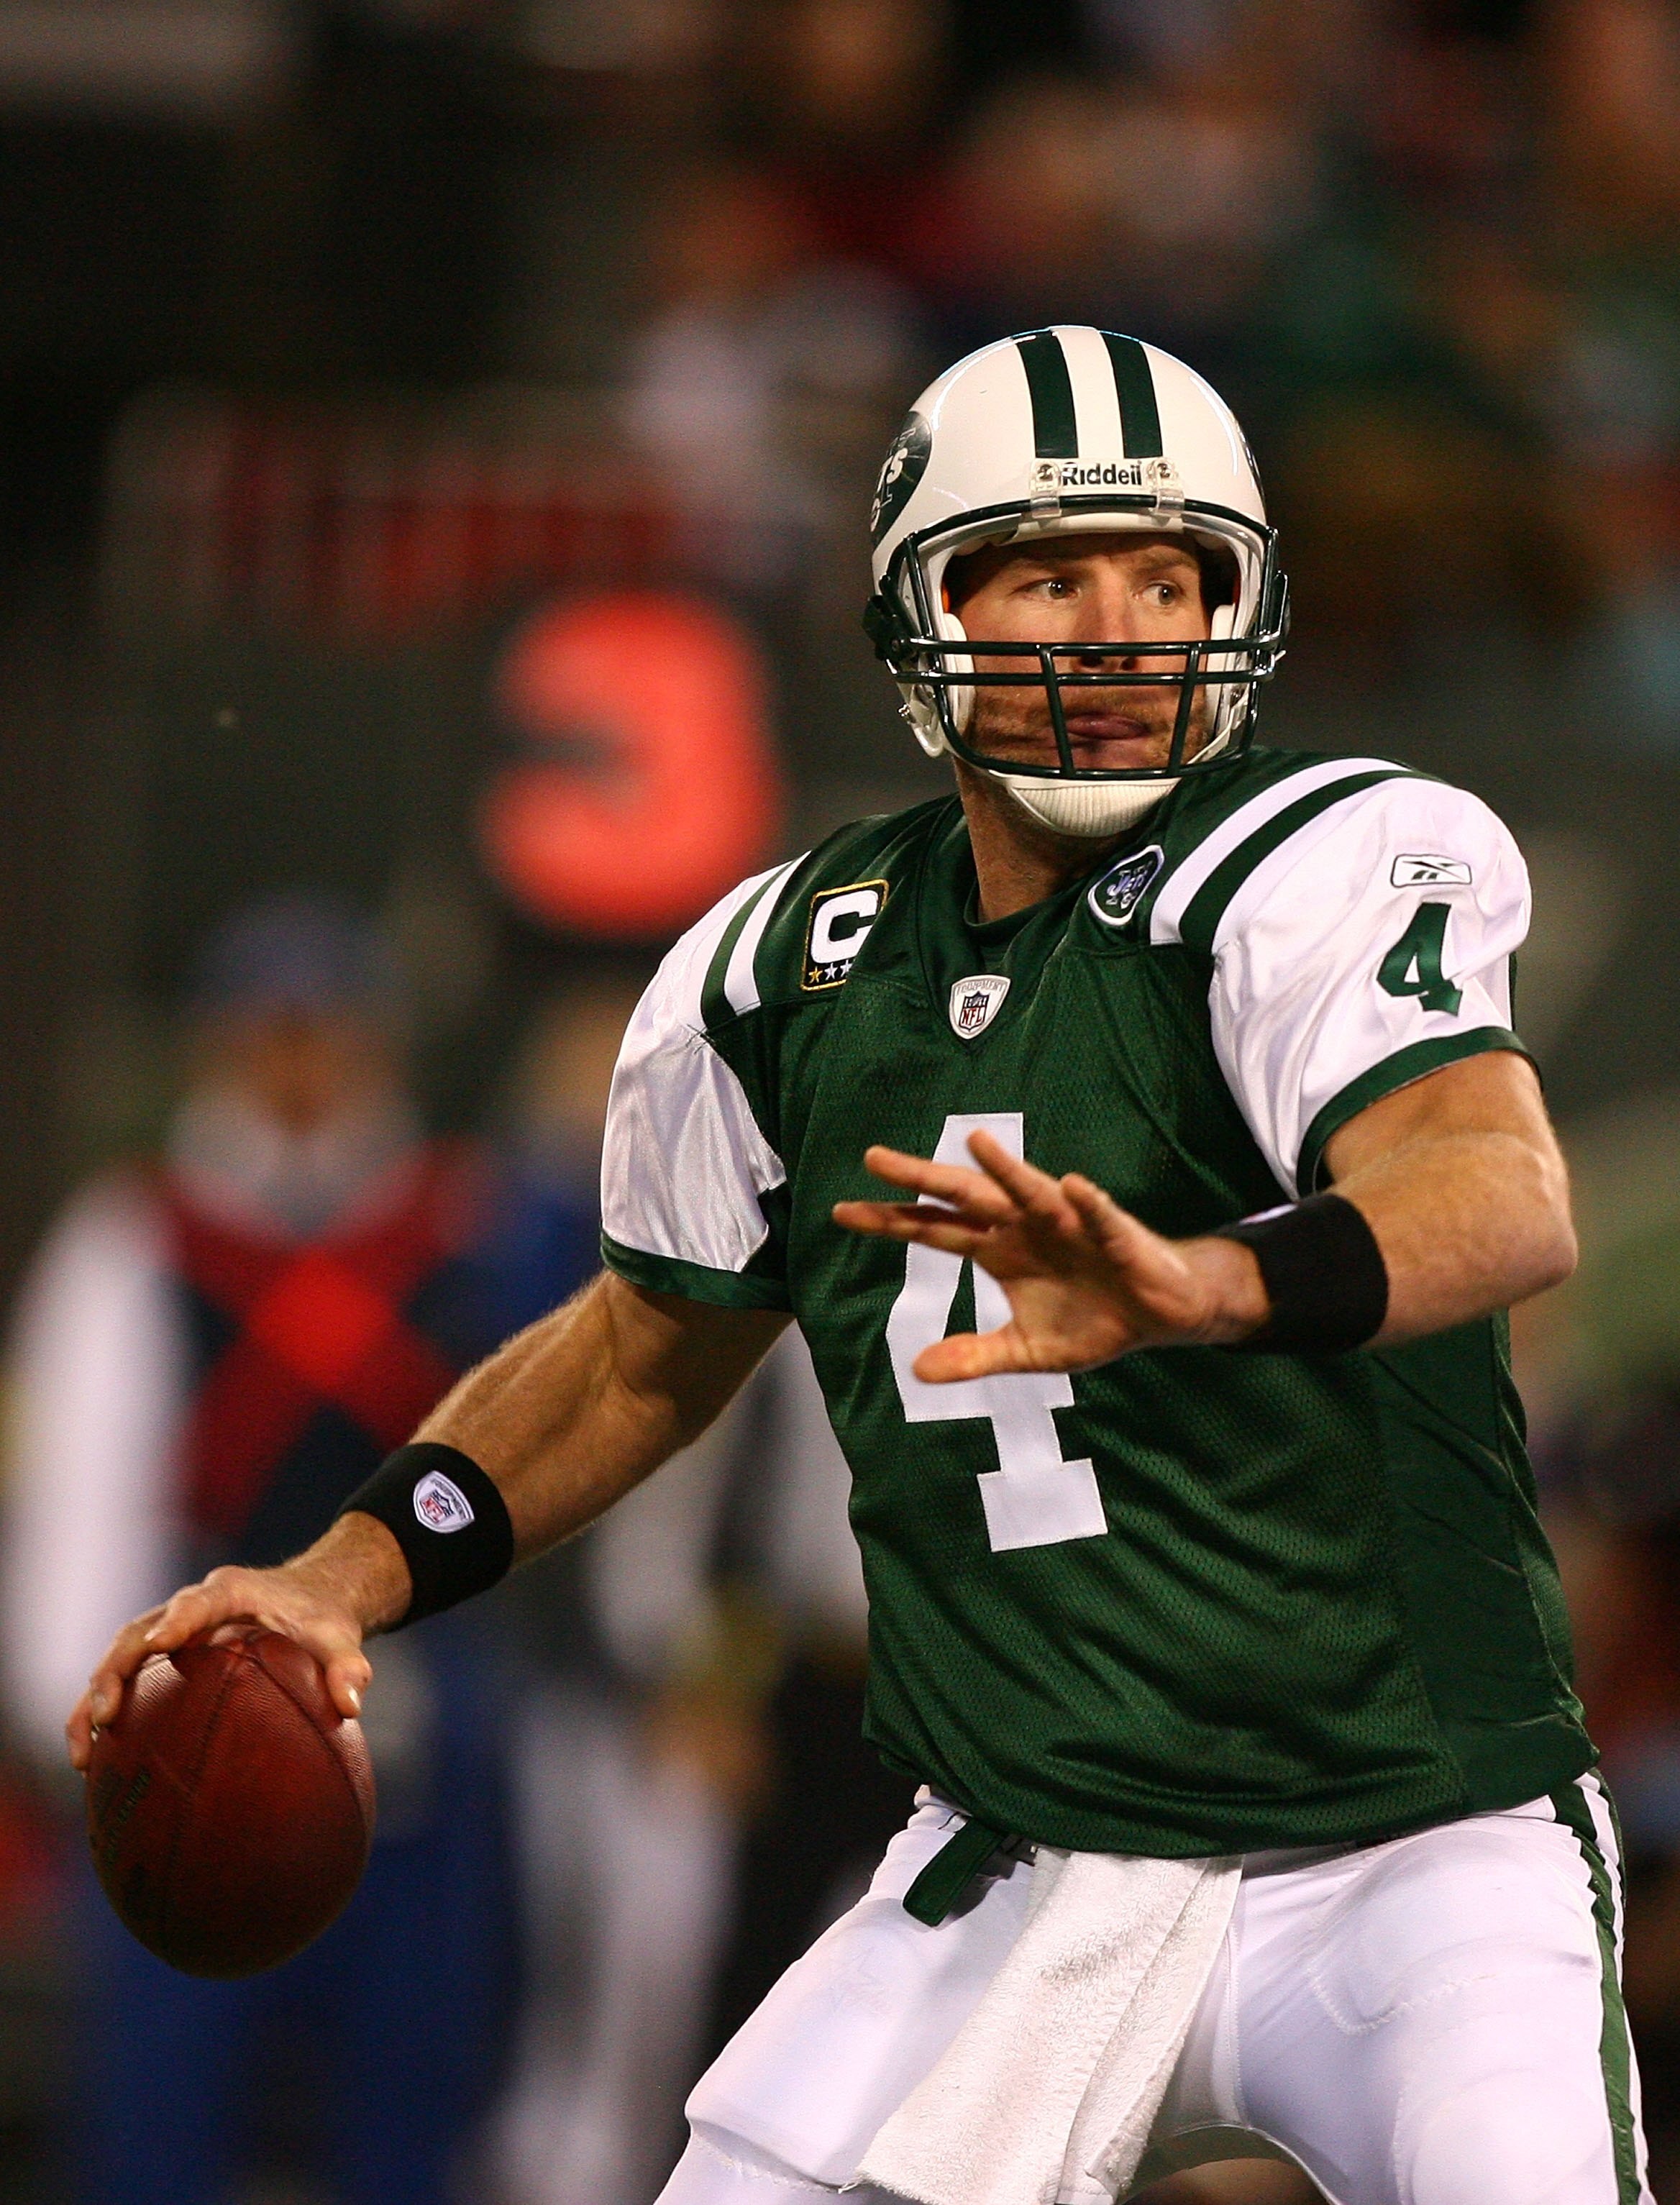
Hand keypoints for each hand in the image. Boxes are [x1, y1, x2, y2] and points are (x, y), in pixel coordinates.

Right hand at [66, 1515, 409, 1771]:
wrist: (307, 1599)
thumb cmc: (320, 1617)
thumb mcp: (340, 1635)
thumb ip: (347, 1663)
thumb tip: (351, 1703)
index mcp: (230, 1591)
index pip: (197, 1601)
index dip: (179, 1619)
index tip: (163, 1643)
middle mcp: (189, 1607)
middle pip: (139, 1632)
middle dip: (116, 1669)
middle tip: (103, 1714)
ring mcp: (169, 1632)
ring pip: (119, 1660)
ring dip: (95, 1700)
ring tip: (82, 1754)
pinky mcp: (162, 1658)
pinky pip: (126, 1683)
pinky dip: (103, 1716)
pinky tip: (93, 1765)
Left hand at [833, 1129, 1267, 1379]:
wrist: (1158, 1314)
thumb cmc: (1091, 1319)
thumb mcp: (1026, 1350)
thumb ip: (975, 1356)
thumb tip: (917, 1369)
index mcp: (998, 1250)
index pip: (933, 1231)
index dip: (891, 1221)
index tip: (841, 1213)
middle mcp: (1023, 1226)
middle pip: (964, 1198)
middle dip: (922, 1178)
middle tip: (874, 1158)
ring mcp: (1067, 1223)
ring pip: (1029, 1190)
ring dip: (1006, 1168)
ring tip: (976, 1143)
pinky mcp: (1112, 1232)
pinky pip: (1098, 1214)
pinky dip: (1087, 1202)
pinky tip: (1072, 1186)